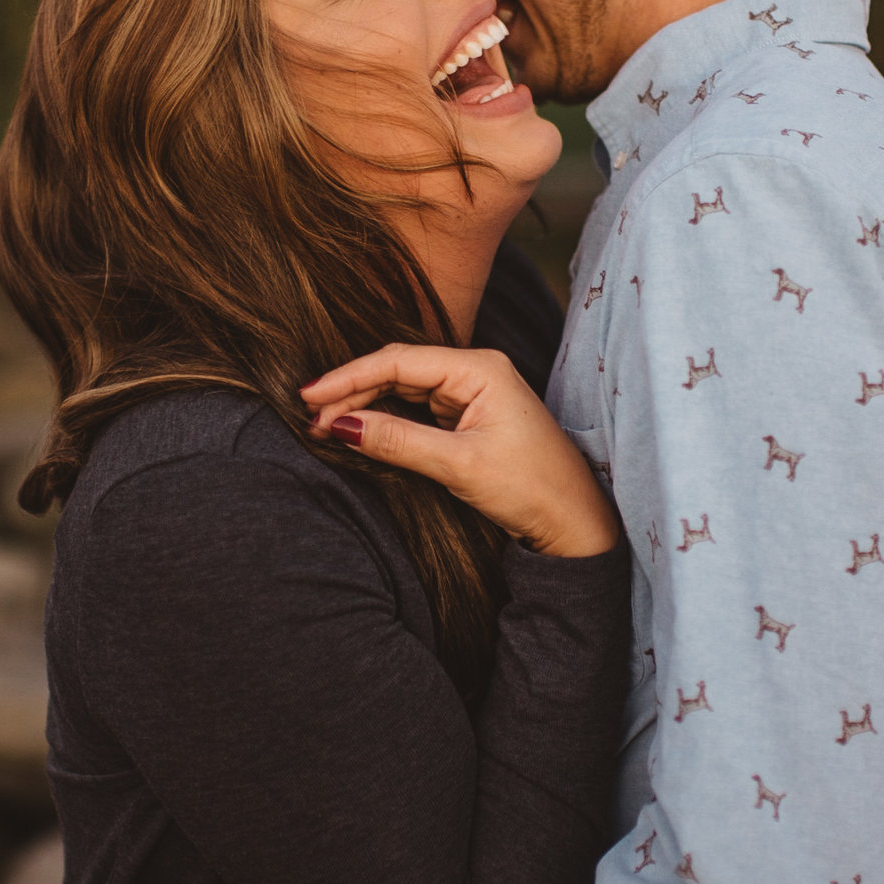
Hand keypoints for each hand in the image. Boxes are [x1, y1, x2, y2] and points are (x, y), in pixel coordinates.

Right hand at [302, 346, 619, 557]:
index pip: (398, 361)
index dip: (348, 377)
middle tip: (311, 422)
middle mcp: (475, 371)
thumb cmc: (531, 488)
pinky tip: (360, 431)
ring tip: (326, 429)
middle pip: (397, 371)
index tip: (309, 396)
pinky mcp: (469, 417)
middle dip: (352, 394)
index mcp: (479, 368)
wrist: (574, 522)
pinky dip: (387, 420)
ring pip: (403, 390)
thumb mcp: (458, 466)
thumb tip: (343, 426)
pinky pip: (417, 410)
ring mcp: (472, 393)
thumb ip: (398, 441)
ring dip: (365, 407)